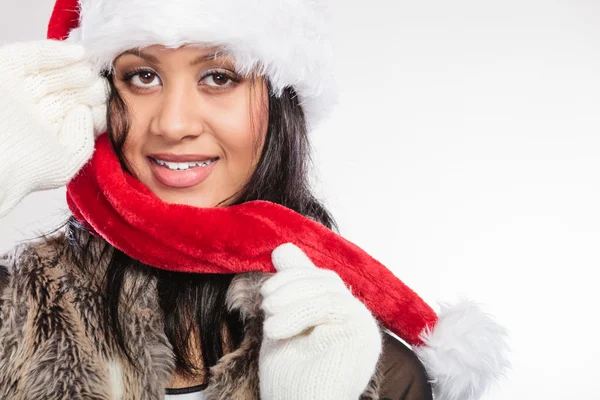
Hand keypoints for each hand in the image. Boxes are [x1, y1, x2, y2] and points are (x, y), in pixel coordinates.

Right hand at [0, 40, 106, 216]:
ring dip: (74, 69)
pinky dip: (54, 52)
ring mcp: (17, 92)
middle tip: (106, 80)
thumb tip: (84, 112)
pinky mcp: (3, 72)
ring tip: (94, 69)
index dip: (96, 104)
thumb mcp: (65, 162)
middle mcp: (31, 112)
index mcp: (45, 134)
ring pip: (50, 73)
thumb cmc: (23, 169)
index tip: (114, 99)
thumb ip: (83, 140)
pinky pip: (30, 57)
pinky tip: (78, 54)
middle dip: (87, 86)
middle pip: (65, 92)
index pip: (75, 114)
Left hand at [259, 243, 382, 399]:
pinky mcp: (363, 333)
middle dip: (290, 284)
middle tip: (265, 302)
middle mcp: (353, 317)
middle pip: (325, 279)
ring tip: (269, 319)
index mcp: (336, 314)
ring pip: (328, 287)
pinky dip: (301, 311)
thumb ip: (289, 290)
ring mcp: (361, 325)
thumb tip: (283, 248)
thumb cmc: (289, 376)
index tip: (265, 292)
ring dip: (292, 297)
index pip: (319, 278)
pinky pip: (333, 304)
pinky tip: (277, 330)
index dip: (292, 275)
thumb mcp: (283, 322)